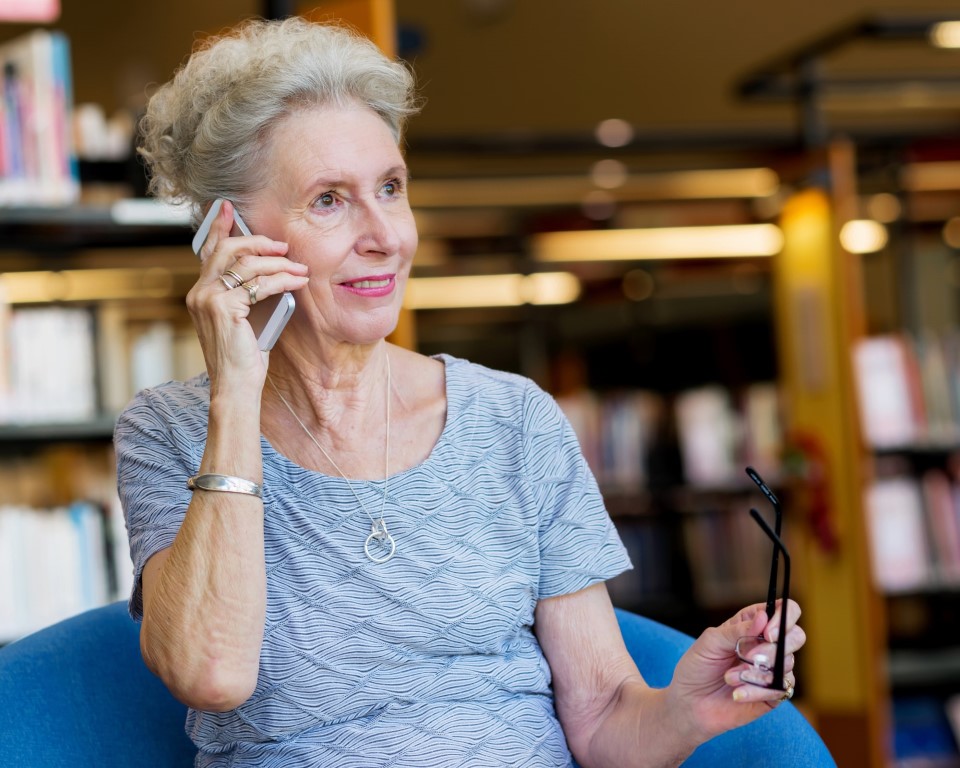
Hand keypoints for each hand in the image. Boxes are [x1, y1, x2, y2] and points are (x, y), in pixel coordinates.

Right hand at [187, 200, 308, 390]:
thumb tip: (271, 269)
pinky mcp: (224, 309)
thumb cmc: (243, 357)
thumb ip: (245, 294)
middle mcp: (199, 293)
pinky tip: (296, 283)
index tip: (228, 207)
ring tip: (299, 269)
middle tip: (282, 245)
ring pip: (247, 265)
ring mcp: (208, 300)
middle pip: (227, 250)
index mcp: (200, 293)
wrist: (236, 386)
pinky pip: (259, 285)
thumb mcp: (243, 319)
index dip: (219, 227)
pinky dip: (282, 281)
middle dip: (258, 242)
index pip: (208, 252)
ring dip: (279, 264)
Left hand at [666, 599, 804, 740]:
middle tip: (751, 656)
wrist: (690, 703)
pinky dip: (756, 690)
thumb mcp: (710, 642)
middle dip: (773, 648)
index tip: (767, 633)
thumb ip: (737, 630)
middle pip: (796, 636)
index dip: (784, 616)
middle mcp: (767, 644)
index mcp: (752, 624)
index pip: (784, 610)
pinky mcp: (774, 693)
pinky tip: (737, 694)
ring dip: (755, 672)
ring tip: (729, 678)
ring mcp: (773, 669)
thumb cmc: (698, 667)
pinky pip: (780, 688)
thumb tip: (763, 616)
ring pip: (786, 663)